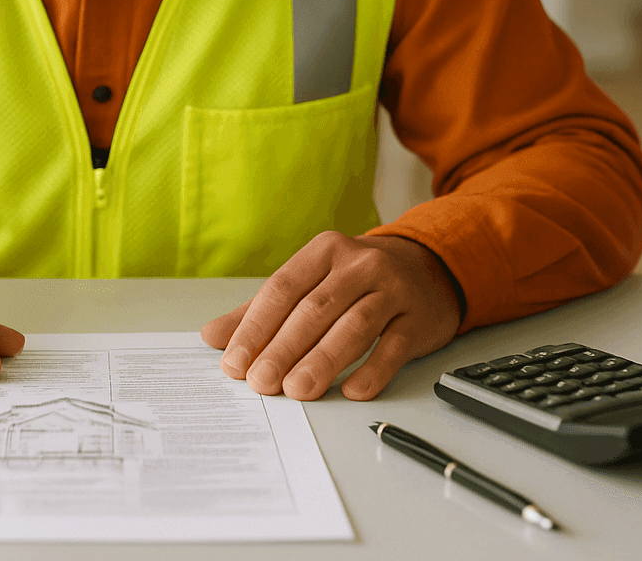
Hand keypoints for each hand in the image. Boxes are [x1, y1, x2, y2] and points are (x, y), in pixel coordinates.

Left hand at [201, 233, 460, 400]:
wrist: (428, 271)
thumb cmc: (357, 281)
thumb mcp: (310, 284)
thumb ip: (261, 311)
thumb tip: (213, 337)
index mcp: (324, 252)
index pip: (282, 289)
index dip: (256, 327)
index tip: (235, 362)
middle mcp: (359, 265)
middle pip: (315, 310)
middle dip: (284, 349)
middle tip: (261, 383)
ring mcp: (393, 289)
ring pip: (354, 326)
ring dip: (323, 361)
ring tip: (297, 390)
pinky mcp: (418, 318)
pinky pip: (395, 346)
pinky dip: (373, 370)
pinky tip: (353, 390)